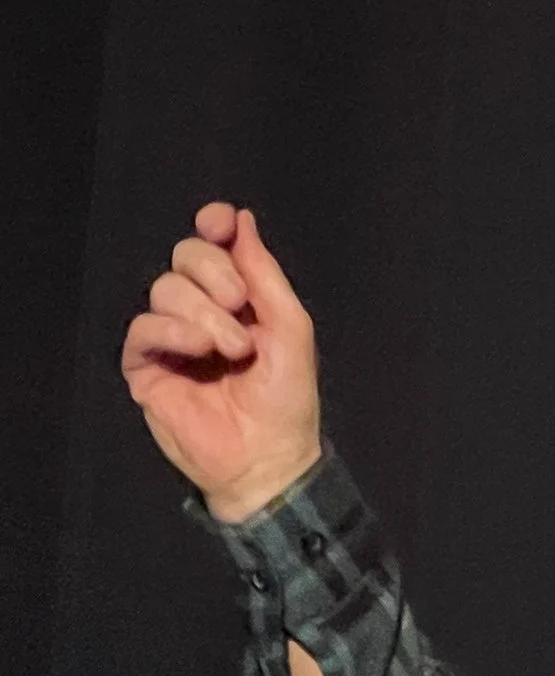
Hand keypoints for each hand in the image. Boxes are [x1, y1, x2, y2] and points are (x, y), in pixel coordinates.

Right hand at [123, 202, 321, 522]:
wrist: (267, 455)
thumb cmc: (286, 397)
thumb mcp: (290, 329)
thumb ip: (265, 274)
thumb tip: (241, 220)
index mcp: (239, 299)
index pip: (214, 246)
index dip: (214, 226)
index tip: (220, 222)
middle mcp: (202, 311)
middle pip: (185, 256)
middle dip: (213, 270)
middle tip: (240, 305)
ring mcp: (171, 337)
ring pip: (165, 288)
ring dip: (204, 312)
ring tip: (233, 349)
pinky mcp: (145, 365)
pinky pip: (143, 327)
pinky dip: (173, 330)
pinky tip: (200, 349)